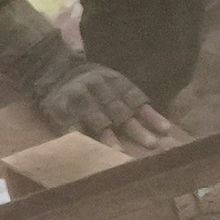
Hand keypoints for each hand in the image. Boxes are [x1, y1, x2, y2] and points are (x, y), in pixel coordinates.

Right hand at [35, 59, 170, 152]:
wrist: (53, 68)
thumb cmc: (90, 80)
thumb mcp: (112, 81)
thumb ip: (128, 99)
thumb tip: (156, 125)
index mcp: (114, 81)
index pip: (137, 100)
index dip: (151, 116)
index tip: (165, 130)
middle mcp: (99, 88)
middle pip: (120, 112)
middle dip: (136, 130)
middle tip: (151, 144)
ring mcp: (79, 98)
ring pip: (97, 119)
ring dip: (108, 137)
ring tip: (118, 151)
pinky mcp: (61, 108)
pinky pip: (71, 124)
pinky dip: (79, 135)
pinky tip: (87, 148)